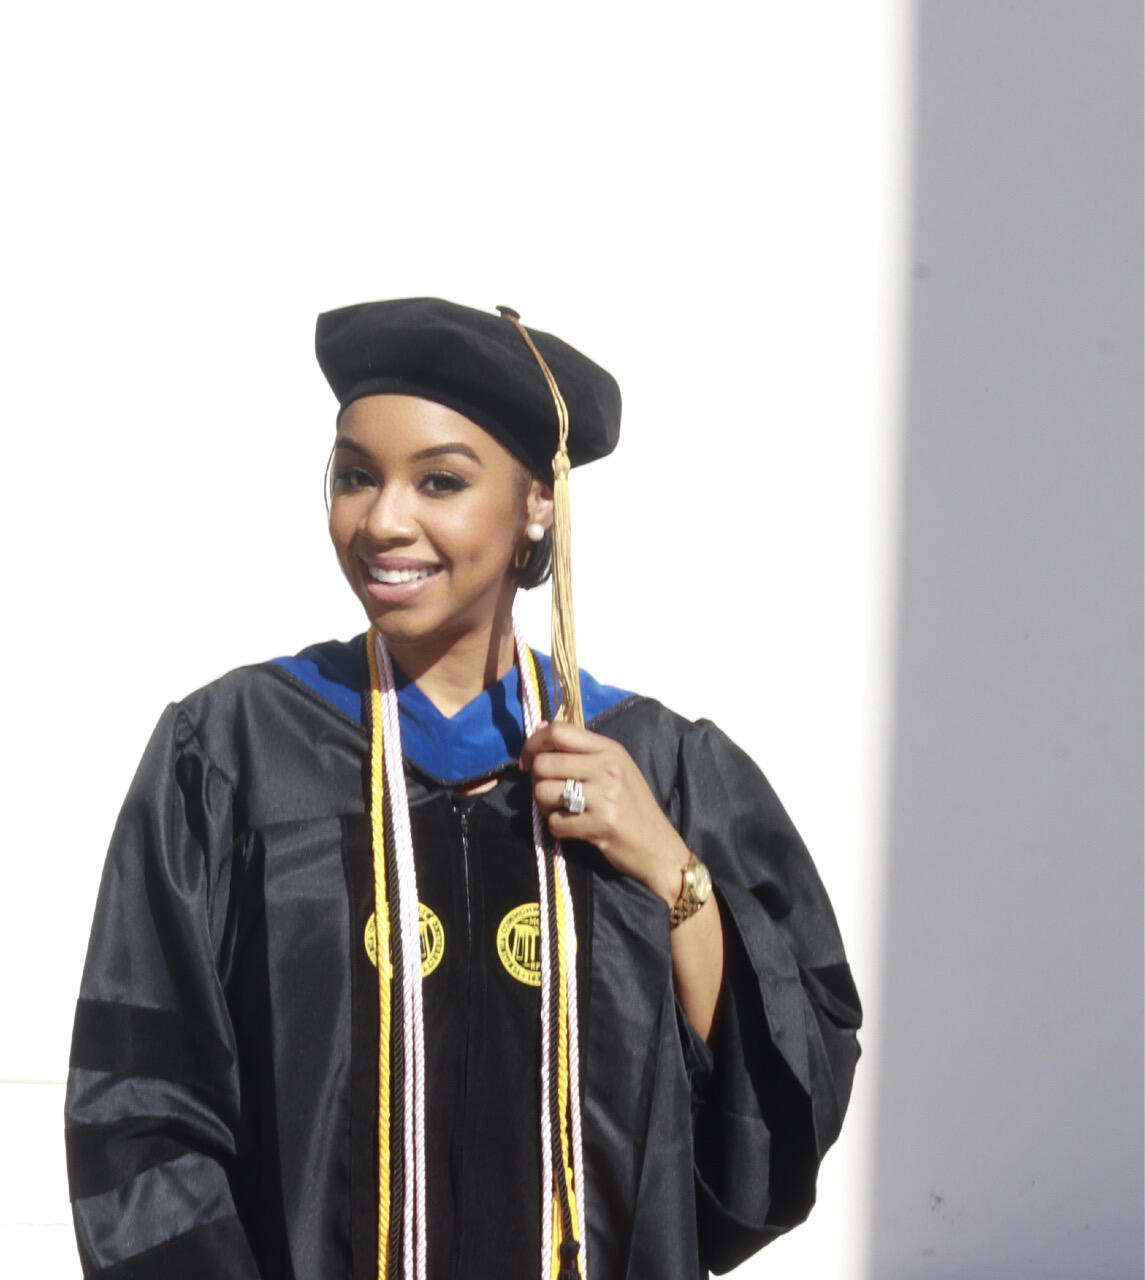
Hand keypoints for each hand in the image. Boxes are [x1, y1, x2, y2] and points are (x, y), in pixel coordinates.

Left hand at [520, 720, 689, 906]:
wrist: (659, 847)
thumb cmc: (633, 807)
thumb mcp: (615, 769)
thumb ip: (582, 752)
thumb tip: (541, 729)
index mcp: (610, 749)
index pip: (558, 731)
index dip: (533, 744)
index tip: (529, 760)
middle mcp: (608, 767)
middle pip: (544, 764)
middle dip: (537, 782)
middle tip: (549, 794)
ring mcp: (605, 795)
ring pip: (544, 792)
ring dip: (545, 807)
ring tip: (562, 812)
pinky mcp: (600, 824)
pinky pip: (555, 822)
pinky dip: (558, 828)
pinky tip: (573, 829)